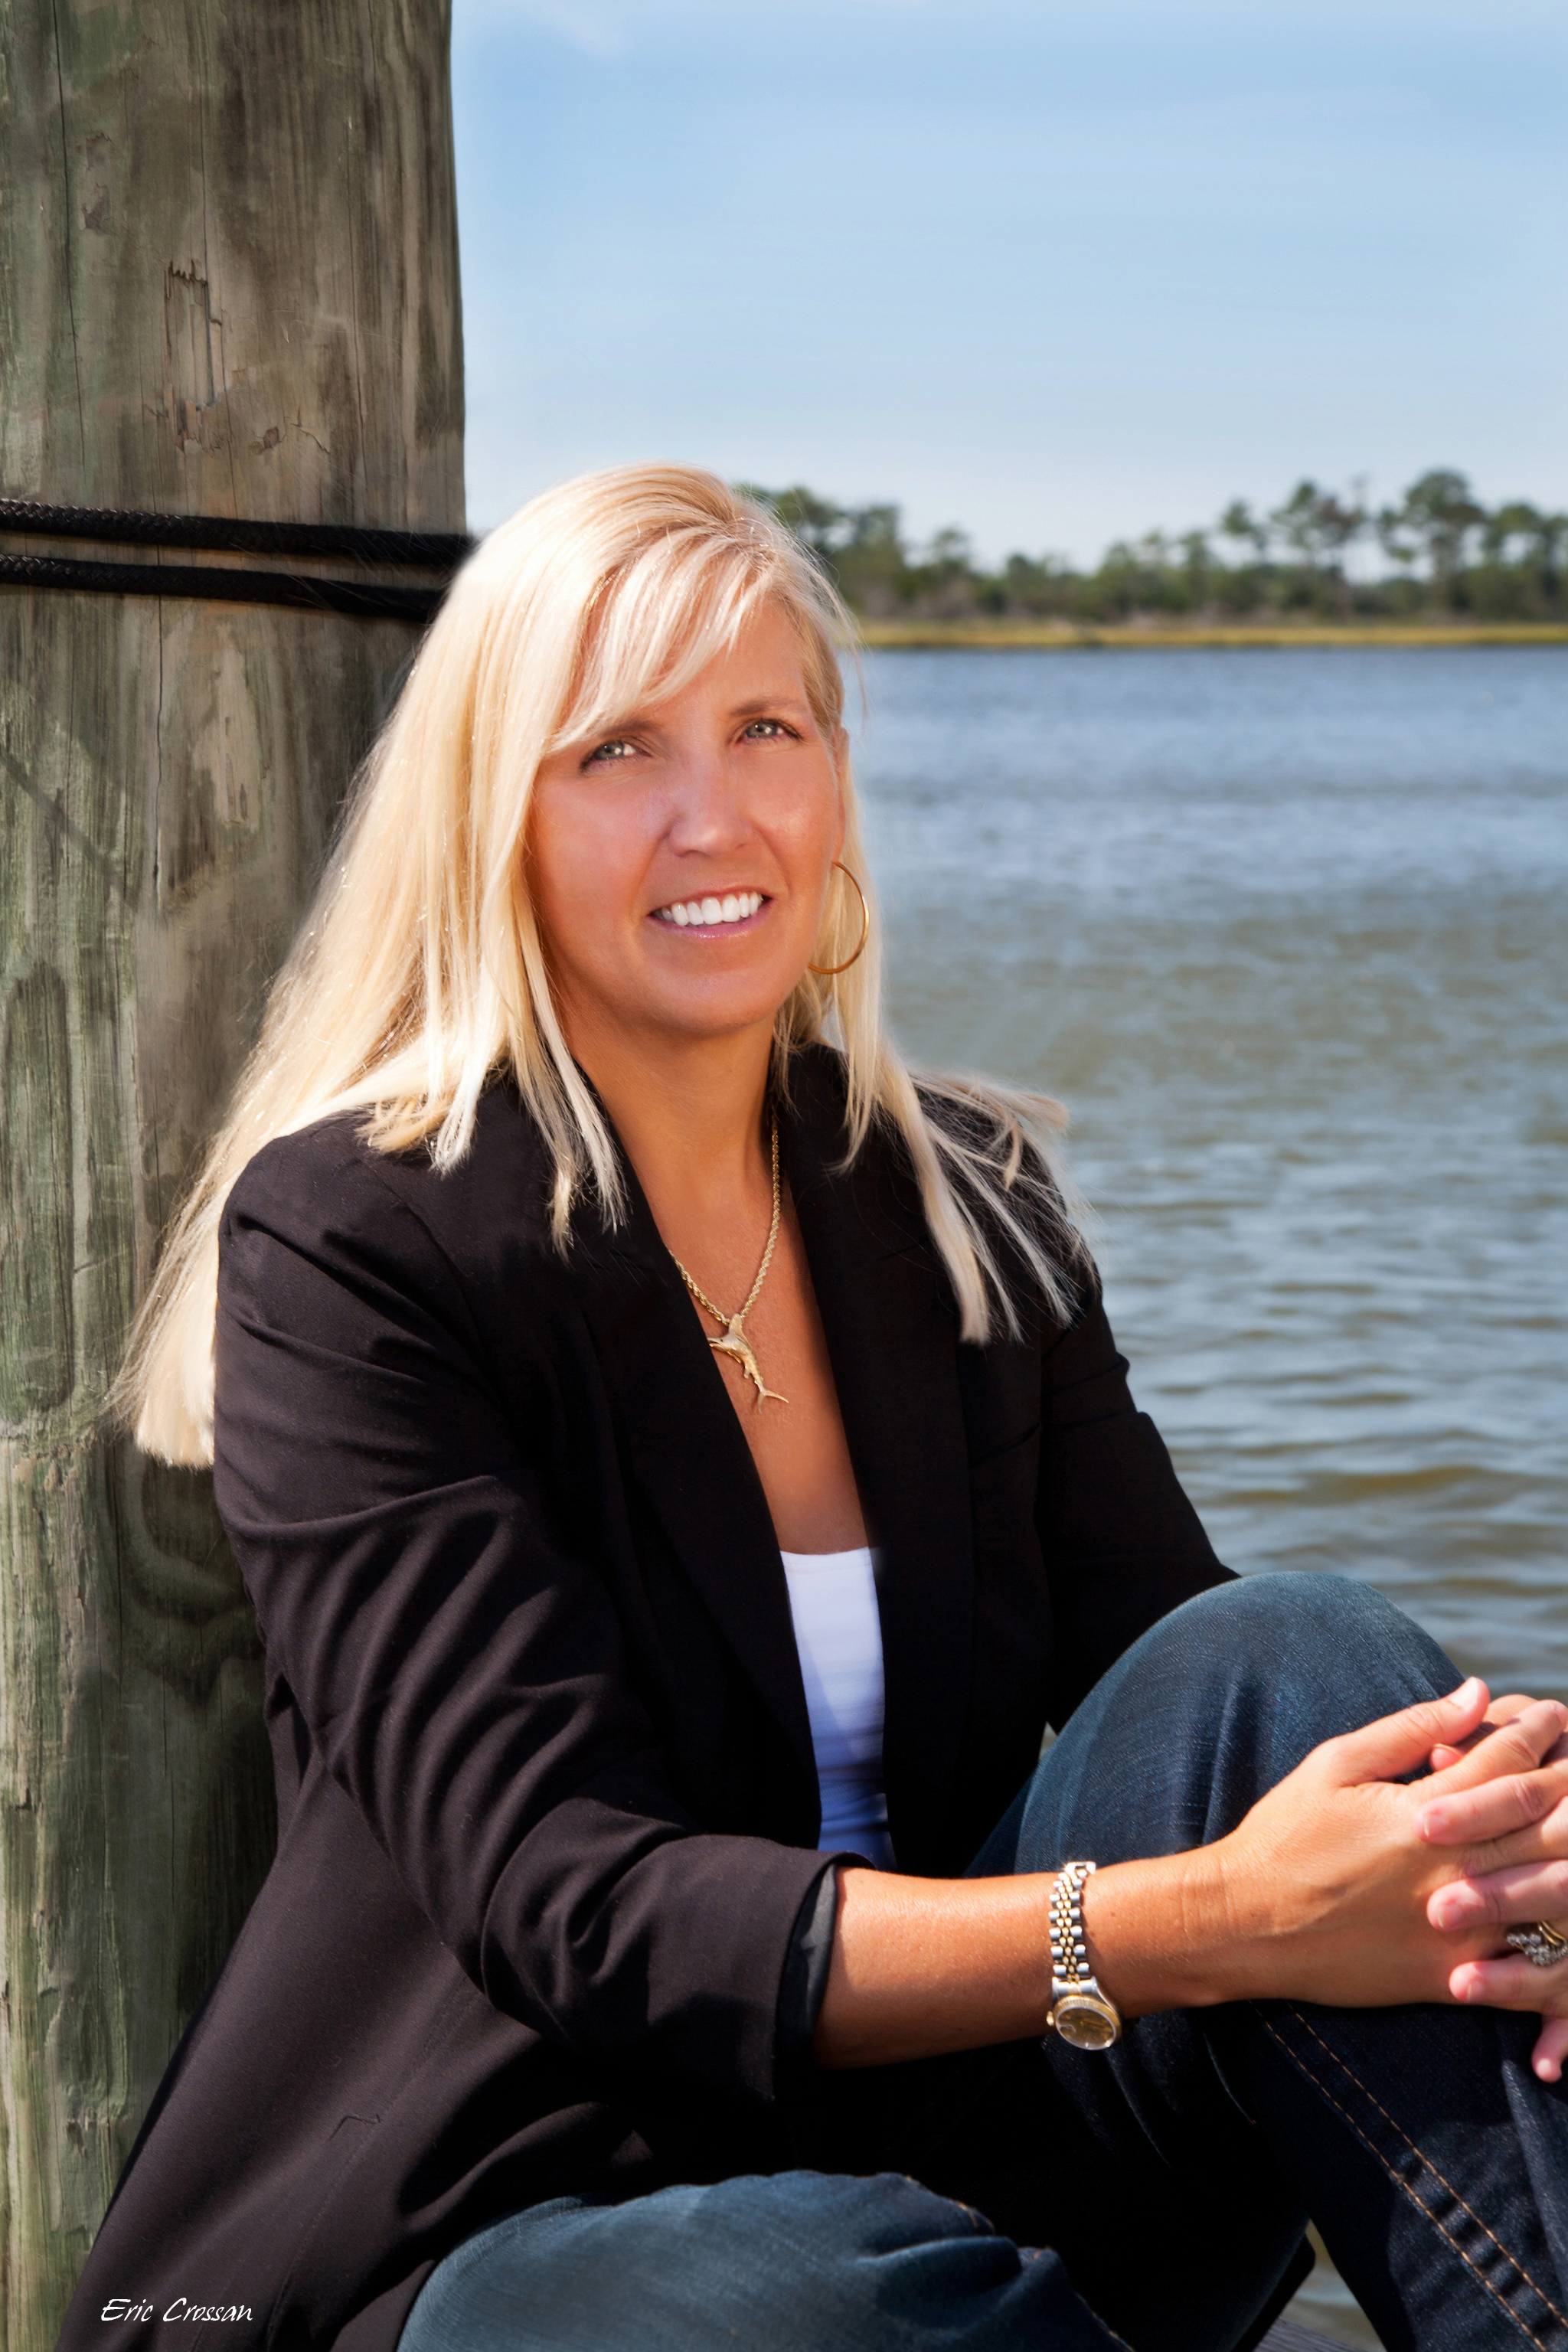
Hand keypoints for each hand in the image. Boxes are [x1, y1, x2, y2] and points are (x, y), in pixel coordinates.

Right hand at [1180, 1679, 1567, 2014]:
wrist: (1247, 1925)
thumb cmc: (1286, 1835)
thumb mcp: (1336, 1764)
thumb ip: (1411, 1730)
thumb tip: (1476, 1693)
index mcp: (1422, 1812)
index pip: (1504, 1759)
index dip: (1539, 1731)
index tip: (1555, 1713)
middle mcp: (1449, 1868)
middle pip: (1543, 1820)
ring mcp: (1454, 1927)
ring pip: (1546, 1890)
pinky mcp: (1449, 1975)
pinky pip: (1525, 1965)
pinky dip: (1552, 1940)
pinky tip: (1560, 1913)